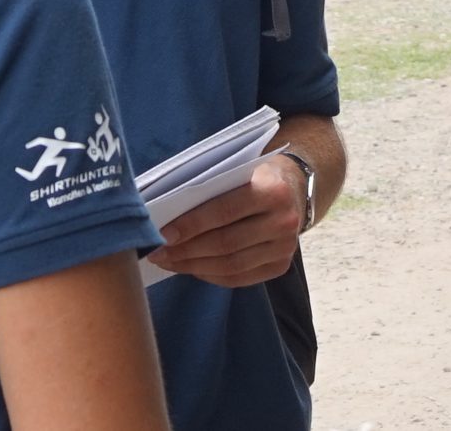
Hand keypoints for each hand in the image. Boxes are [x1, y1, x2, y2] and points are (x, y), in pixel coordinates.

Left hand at [153, 156, 305, 287]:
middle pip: (226, 243)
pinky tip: (191, 269)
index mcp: (273, 190)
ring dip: (194, 266)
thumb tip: (167, 218)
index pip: (224, 212)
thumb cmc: (254, 176)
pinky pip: (239, 278)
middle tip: (158, 252)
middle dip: (186, 250)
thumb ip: (211, 190)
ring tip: (169, 262)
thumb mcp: (238, 171)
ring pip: (231, 265)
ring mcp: (285, 247)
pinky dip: (210, 276)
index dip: (191, 225)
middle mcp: (284, 221)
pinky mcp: (281, 266)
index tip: (163, 235)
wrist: (293, 188)